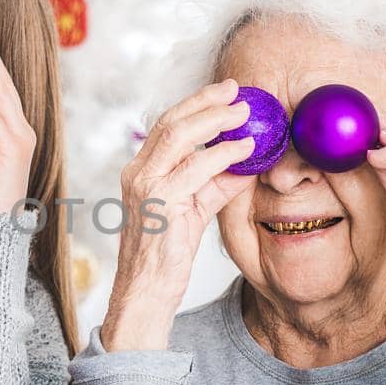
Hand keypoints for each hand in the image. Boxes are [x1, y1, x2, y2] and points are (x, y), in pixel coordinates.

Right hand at [100, 80, 256, 351]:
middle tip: (237, 91)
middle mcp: (137, 174)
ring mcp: (146, 187)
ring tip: (245, 114)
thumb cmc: (166, 256)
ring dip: (216, 120)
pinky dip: (223, 154)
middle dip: (206, 101)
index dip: (196, 104)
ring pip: (179, 137)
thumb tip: (247, 162)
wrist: (145, 293)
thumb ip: (216, 185)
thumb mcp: (194, 212)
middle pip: (171, 122)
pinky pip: (196, 169)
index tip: (224, 92)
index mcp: (140, 172)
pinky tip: (245, 150)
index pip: (166, 126)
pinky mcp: (160, 204)